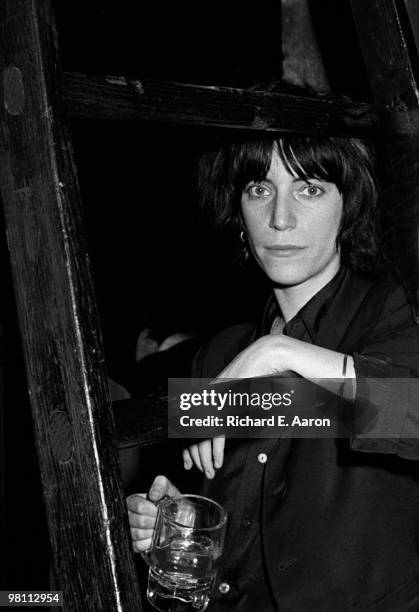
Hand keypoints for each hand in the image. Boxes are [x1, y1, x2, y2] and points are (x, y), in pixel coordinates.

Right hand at [126, 475, 179, 551]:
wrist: (182, 522)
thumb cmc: (174, 506)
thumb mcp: (170, 490)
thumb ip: (161, 485)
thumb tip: (153, 494)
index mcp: (135, 500)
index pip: (135, 504)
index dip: (149, 509)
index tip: (158, 510)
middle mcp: (130, 514)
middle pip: (136, 520)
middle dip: (152, 521)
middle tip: (161, 520)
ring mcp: (131, 529)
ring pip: (136, 533)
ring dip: (151, 532)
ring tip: (159, 528)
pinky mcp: (134, 544)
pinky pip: (137, 545)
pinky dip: (148, 543)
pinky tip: (154, 538)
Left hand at [181, 337, 287, 476]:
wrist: (270, 354)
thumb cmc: (261, 371)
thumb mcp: (245, 391)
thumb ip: (234, 406)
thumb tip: (228, 424)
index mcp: (212, 390)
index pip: (193, 420)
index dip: (190, 442)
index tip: (190, 458)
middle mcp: (210, 393)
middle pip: (194, 429)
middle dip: (194, 454)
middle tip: (198, 469)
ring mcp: (216, 398)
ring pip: (202, 434)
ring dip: (205, 456)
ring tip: (208, 470)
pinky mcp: (226, 403)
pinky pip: (216, 432)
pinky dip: (215, 450)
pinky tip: (216, 461)